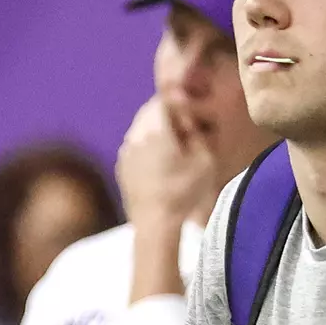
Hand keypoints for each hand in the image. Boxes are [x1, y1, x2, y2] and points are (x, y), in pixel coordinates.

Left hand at [115, 96, 218, 229]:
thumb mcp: (204, 159)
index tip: (189, 118)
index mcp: (156, 129)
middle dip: (165, 116)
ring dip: (154, 131)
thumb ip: (197, 132)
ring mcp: (125, 152)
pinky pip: (134, 146)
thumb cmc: (183, 192)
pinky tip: (158, 164)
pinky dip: (145, 147)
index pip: (163, 100)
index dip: (178, 104)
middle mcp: (135, 136)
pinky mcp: (121, 167)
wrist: (155, 224)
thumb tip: (187, 118)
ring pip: (139, 128)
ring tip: (172, 149)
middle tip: (182, 131)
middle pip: (149, 112)